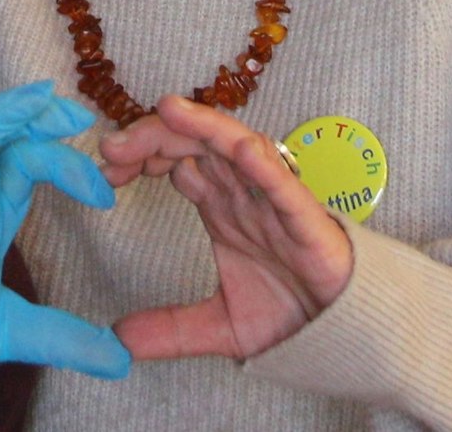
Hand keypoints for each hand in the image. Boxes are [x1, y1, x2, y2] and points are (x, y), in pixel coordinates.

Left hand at [98, 95, 352, 360]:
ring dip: (199, 126)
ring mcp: (272, 199)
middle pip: (193, 143)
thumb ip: (171, 329)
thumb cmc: (292, 312)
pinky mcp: (305, 218)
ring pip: (234, 145)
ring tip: (165, 111)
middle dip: (152, 136)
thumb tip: (118, 341)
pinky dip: (263, 163)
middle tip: (111, 148)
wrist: (348, 335)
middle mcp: (242, 192)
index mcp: (220, 205)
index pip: (174, 161)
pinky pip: (284, 182)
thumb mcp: (220, 326)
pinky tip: (240, 148)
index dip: (138, 157)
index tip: (103, 170)